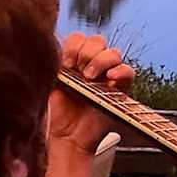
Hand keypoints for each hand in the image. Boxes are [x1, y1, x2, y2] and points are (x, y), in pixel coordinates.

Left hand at [49, 32, 134, 153]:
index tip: (67, 62)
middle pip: (97, 41)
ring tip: (90, 76)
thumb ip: (52, 63)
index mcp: (74, 61)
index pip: (79, 39)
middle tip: (78, 69)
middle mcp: (91, 66)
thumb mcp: (48, 83)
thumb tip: (51, 43)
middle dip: (87, 52)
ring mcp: (106, 77)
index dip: (74, 46)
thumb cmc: (56, 114)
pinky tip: (109, 78)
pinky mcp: (119, 89)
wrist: (68, 138)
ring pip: (113, 53)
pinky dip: (120, 71)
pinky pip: (128, 71)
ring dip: (101, 60)